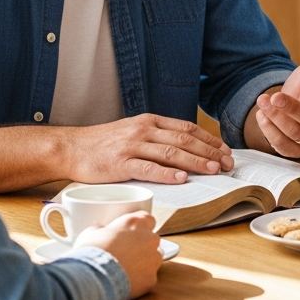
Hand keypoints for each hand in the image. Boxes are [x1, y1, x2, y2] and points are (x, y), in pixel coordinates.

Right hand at [58, 115, 232, 185]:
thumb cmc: (104, 143)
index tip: (225, 151)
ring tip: (213, 170)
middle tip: (227, 164)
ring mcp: (132, 146)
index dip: (209, 140)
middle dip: (210, 152)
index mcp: (150, 121)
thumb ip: (157, 137)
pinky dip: (167, 173)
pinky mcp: (120, 164)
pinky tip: (182, 178)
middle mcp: (144, 130)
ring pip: (171, 153)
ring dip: (195, 162)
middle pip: (184, 140)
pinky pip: (148, 168)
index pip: (187, 129)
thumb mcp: (133, 131)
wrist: (72, 148)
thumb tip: (186, 149)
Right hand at [75, 212, 161, 298]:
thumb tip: (100, 231)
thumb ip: (102, 229)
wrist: (93, 278)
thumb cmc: (91, 252)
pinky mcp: (151, 278)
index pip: (147, 219)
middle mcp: (149, 239)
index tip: (130, 232)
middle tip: (125, 252)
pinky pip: (148, 277)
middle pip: (151, 239)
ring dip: (144, 262)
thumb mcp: (91, 233)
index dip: (139, 226)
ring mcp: (153, 259)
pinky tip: (126, 282)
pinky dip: (140, 280)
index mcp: (136, 223)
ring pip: (154, 258)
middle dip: (141, 245)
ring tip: (125, 269)